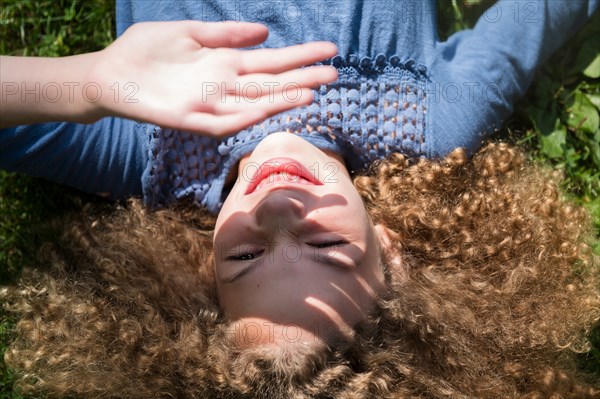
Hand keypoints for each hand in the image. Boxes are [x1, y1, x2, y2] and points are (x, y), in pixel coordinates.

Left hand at [90, 21, 338, 135]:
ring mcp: (208, 103)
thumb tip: (265, 31)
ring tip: (309, 92)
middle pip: (269, 82)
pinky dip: (242, 116)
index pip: (271, 60)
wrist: (109, 73)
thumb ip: (225, 34)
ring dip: (279, 99)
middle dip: (301, 78)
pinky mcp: (188, 119)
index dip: (300, 55)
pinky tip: (264, 109)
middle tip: (334, 74)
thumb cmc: (148, 51)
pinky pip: (220, 121)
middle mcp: (224, 84)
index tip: (328, 50)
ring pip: (251, 102)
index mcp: (226, 62)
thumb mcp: (189, 32)